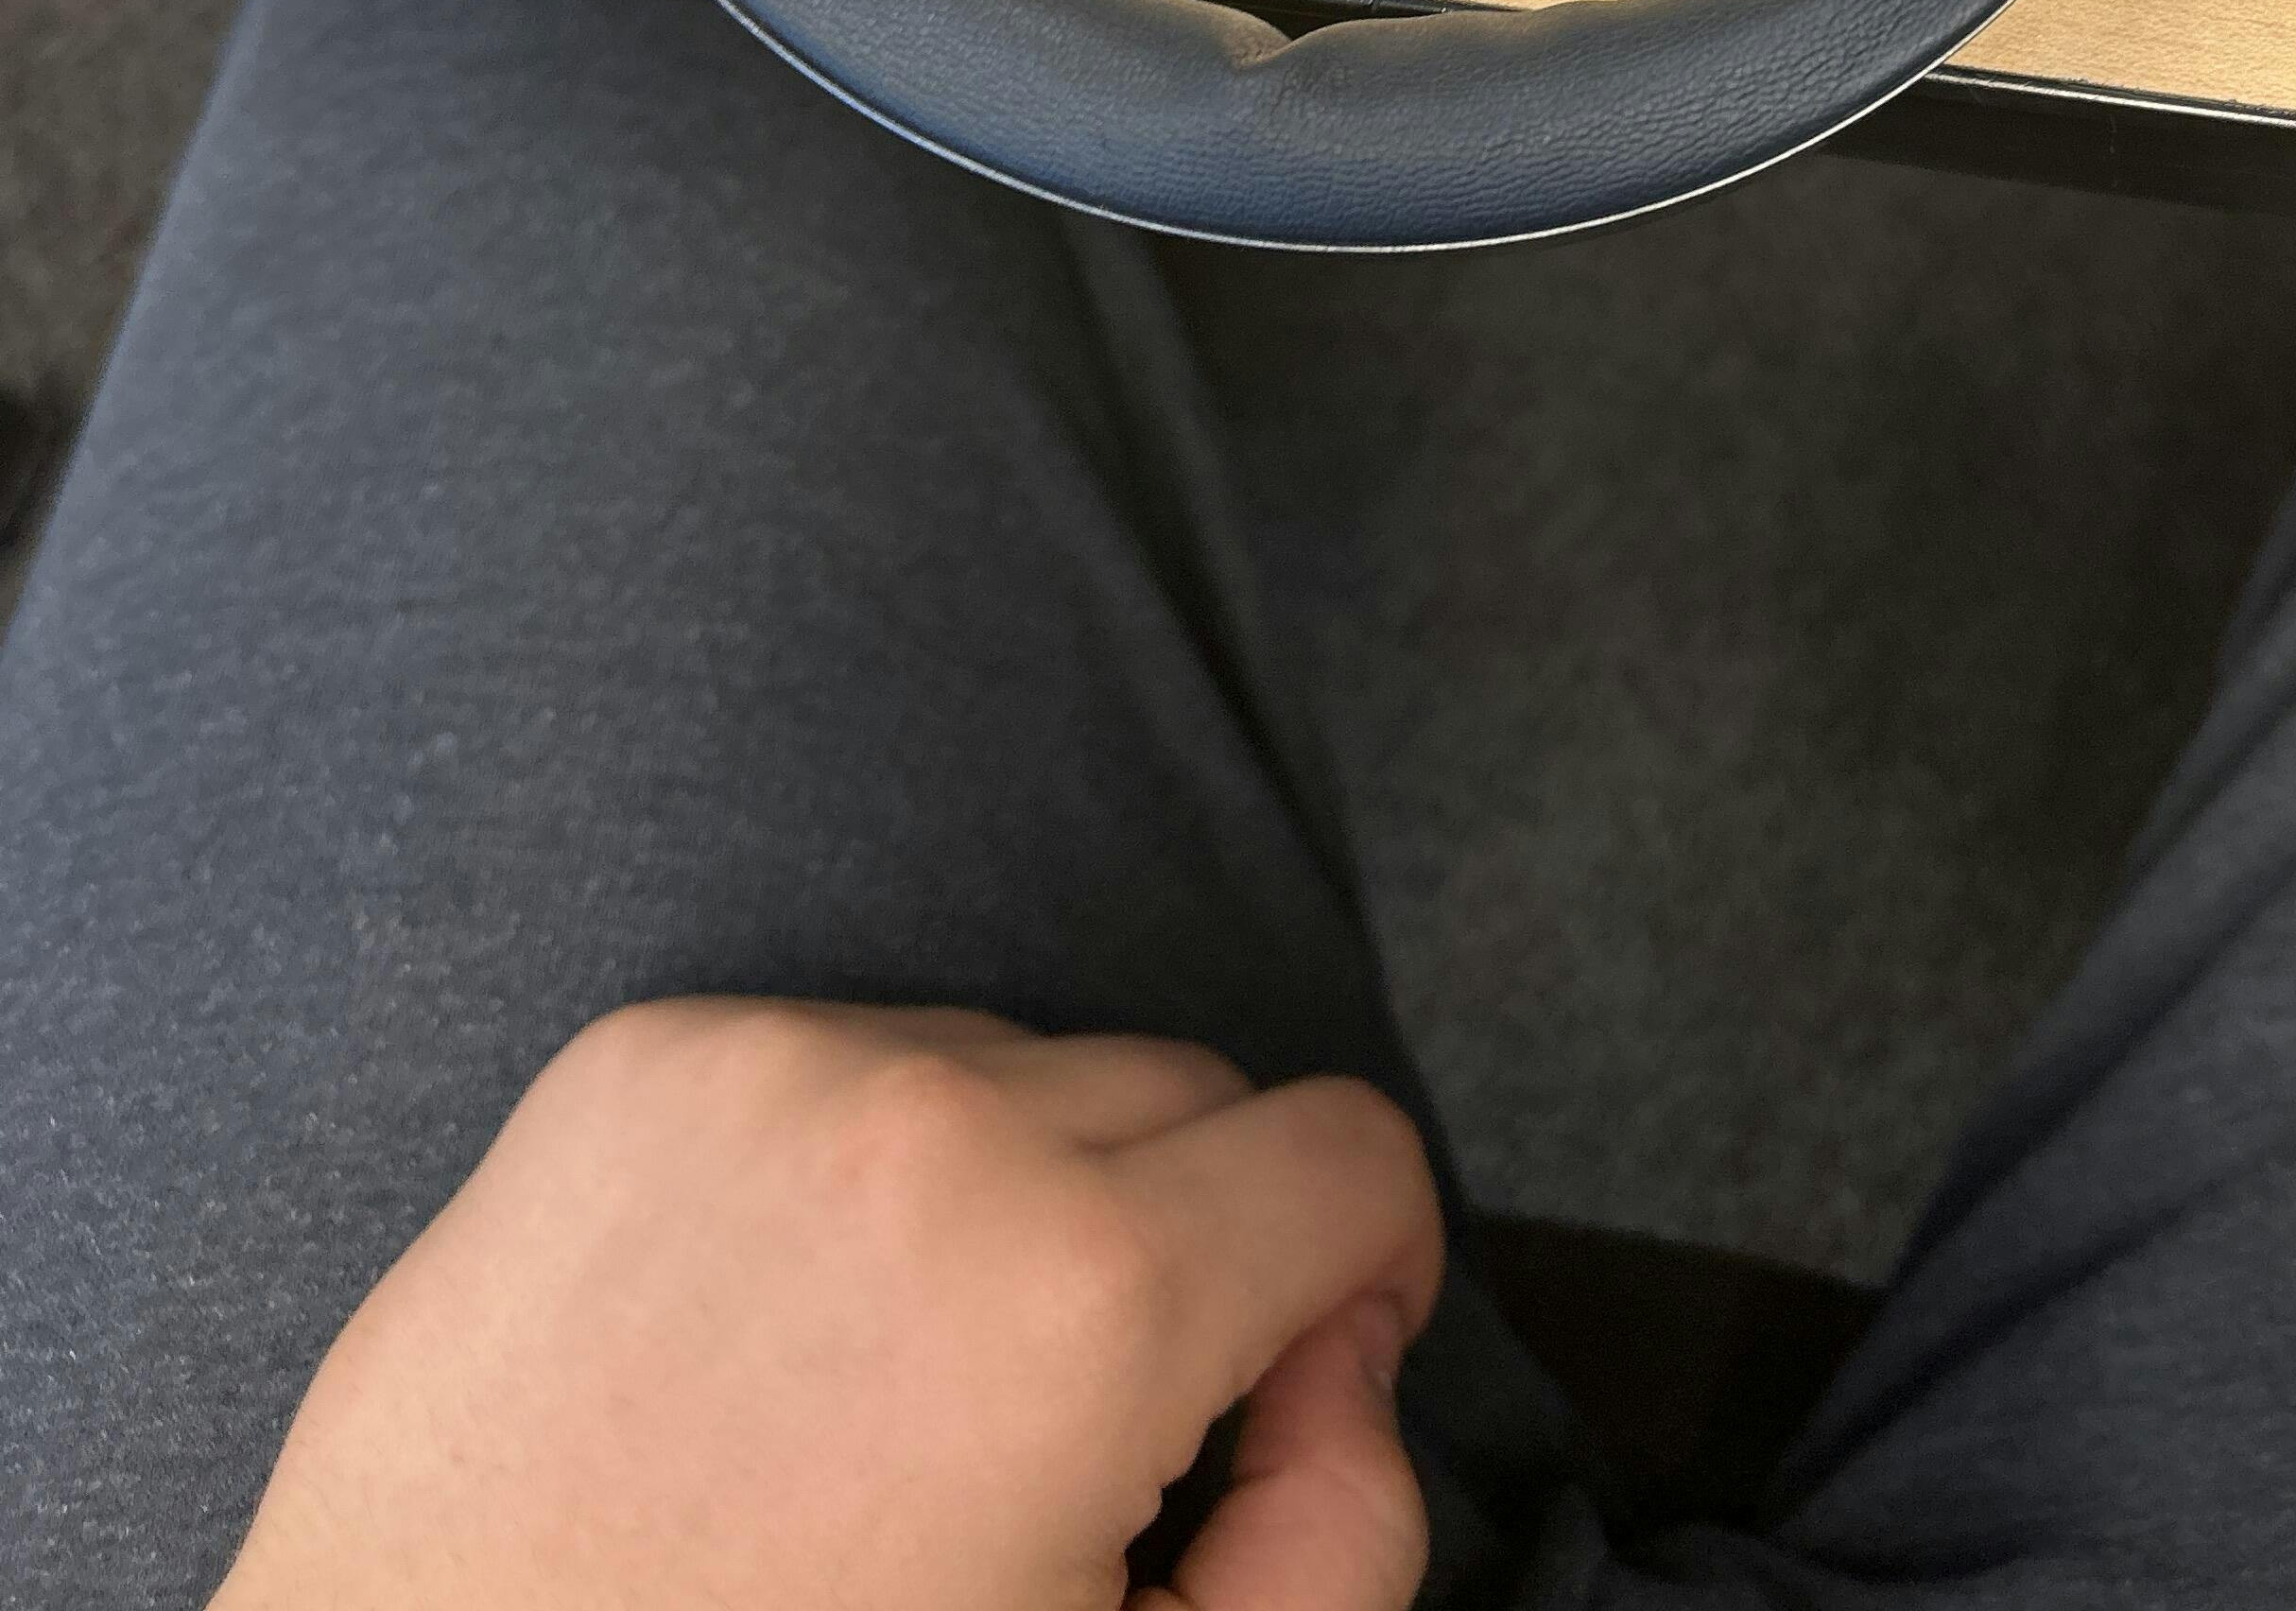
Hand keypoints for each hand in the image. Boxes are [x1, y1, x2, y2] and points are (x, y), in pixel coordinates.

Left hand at [210, 999, 1443, 1610]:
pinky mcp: (633, 1059)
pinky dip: (843, 1164)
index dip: (1363, 1274)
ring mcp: (768, 1070)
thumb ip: (1334, 1540)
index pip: (1352, 1155)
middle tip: (1070, 1435)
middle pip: (1192, 1093)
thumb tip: (1346, 1369)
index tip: (1294, 1366)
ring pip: (1012, 1062)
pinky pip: (838, 1054)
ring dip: (1007, 1189)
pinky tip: (764, 1329)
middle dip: (1183, 1241)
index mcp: (1086, 1295)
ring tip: (886, 1390)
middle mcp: (937, 1128)